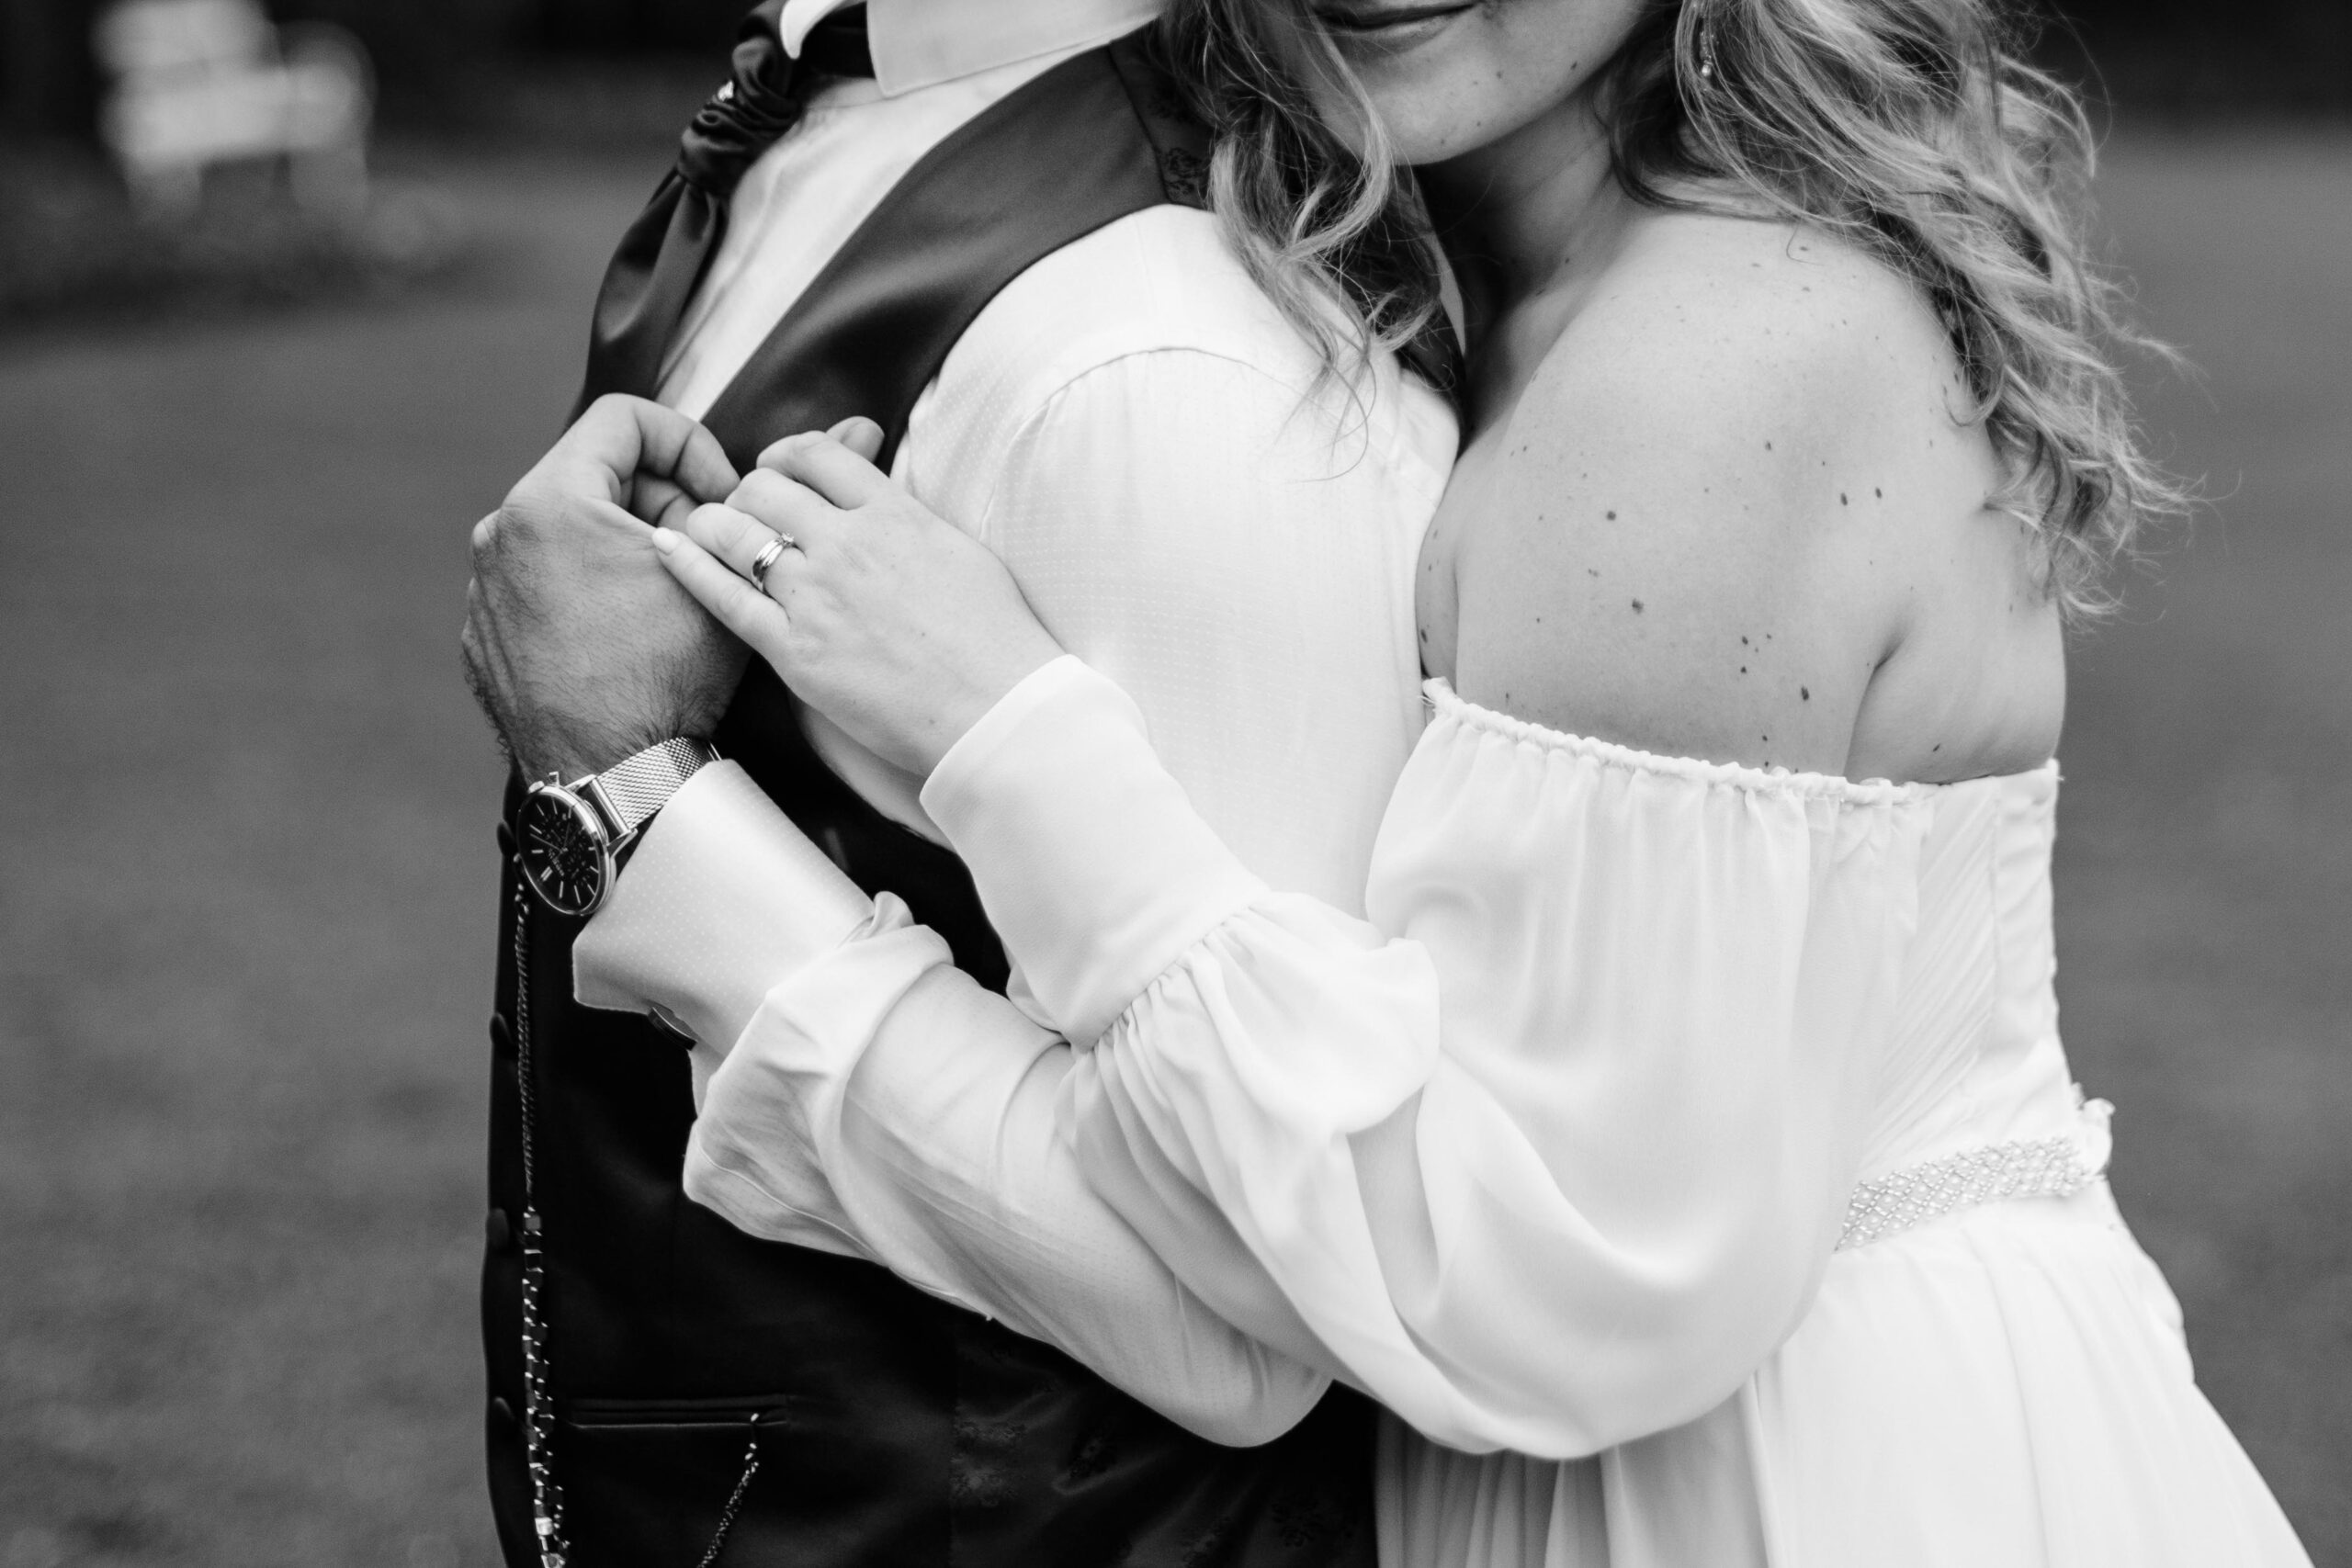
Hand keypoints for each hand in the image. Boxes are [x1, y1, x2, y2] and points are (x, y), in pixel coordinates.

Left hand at [461, 395, 744, 780]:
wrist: (611, 779)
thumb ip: (717, 513)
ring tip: (667, 598)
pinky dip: (585, 592)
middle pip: (594, 476)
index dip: (689, 442)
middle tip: (707, 550)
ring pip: (567, 532)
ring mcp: (483, 588)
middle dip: (660, 501)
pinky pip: (540, 586)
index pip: (625, 418)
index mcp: (551, 501)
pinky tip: (625, 635)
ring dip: (622, 548)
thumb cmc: (665, 680)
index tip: (721, 492)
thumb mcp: (713, 575)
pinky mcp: (482, 635)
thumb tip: (717, 496)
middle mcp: (500, 533)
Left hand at [649, 426, 1063, 777]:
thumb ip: (911, 519)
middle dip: (747, 492)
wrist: (995, 710)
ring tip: (705, 530)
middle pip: (766, 487)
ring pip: (735, 531)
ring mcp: (816, 597)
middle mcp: (848, 544)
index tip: (779, 470)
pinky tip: (666, 548)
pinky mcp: (795, 651)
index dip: (787, 456)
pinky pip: (723, 596)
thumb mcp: (961, 553)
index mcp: (894, 514)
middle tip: (744, 512)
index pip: (819, 456)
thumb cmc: (995, 640)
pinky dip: (688, 566)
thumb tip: (887, 502)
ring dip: (713, 522)